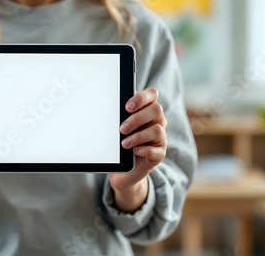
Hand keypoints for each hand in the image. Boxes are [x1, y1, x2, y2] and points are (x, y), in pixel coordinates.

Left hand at [108, 87, 166, 212]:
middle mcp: (156, 122)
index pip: (152, 94)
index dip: (142, 97)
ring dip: (138, 136)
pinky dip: (144, 150)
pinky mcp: (159, 155)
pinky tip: (134, 151)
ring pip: (157, 130)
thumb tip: (105, 109)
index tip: (127, 107)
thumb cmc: (117, 145)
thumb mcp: (115, 129)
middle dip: (137, 118)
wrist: (120, 170)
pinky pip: (157, 150)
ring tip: (123, 144)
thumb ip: (116, 118)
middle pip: (156, 110)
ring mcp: (159, 139)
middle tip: (121, 128)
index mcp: (146, 111)